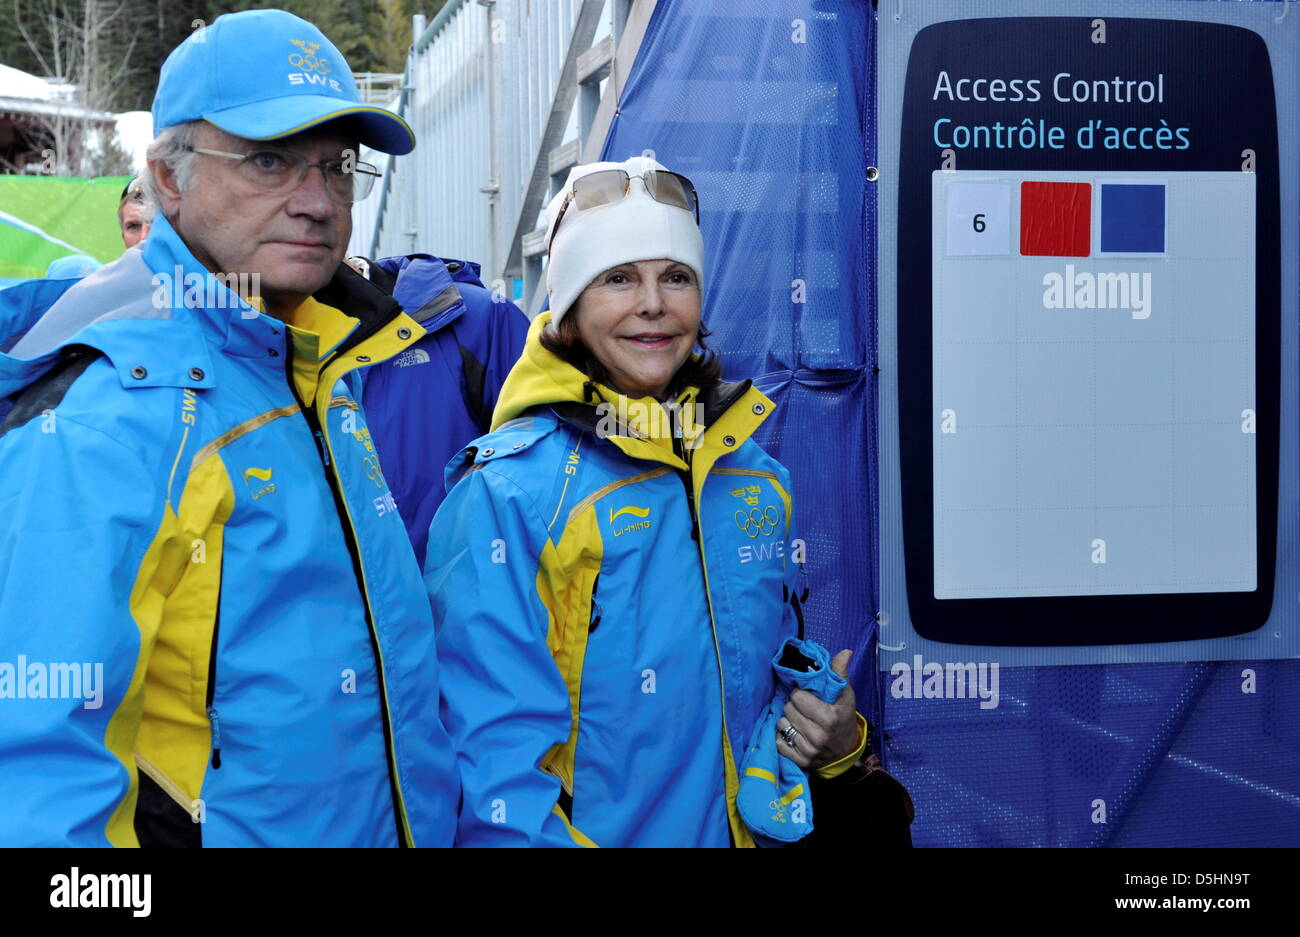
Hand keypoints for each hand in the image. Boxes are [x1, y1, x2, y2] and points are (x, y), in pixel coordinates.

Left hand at [776, 649, 859, 769]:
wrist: (846, 753)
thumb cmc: (844, 719)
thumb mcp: (846, 697)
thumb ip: (840, 673)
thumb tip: (845, 652)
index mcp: (829, 718)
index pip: (798, 697)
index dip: (801, 693)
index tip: (807, 696)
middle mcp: (818, 736)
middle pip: (788, 709)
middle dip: (794, 705)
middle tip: (804, 708)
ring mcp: (808, 750)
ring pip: (781, 723)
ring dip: (788, 720)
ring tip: (800, 720)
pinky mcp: (799, 761)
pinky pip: (779, 741)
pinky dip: (783, 736)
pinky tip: (795, 733)